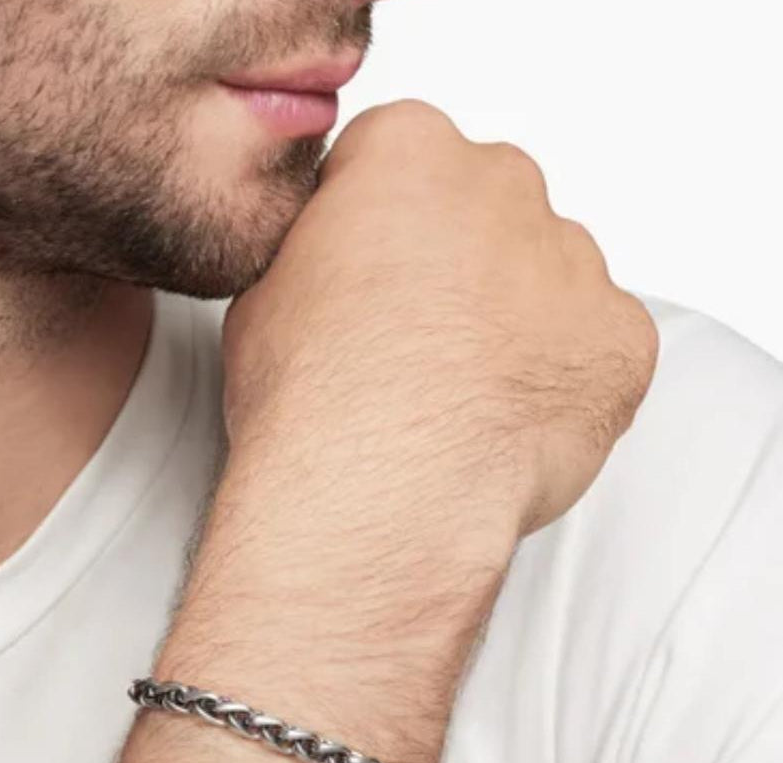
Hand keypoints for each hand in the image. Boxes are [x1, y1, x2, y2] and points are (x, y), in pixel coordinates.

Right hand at [220, 98, 659, 550]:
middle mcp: (502, 186)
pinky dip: (560, 382)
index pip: (396, 162)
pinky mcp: (619, 340)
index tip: (361, 284)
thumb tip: (327, 277)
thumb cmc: (314, 403)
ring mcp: (572, 262)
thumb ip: (315, 259)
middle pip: (485, 209)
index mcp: (408, 154)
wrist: (377, 491)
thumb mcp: (260, 302)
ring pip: (547, 277)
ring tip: (454, 400)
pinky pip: (597, 347)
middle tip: (409, 348)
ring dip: (511, 324)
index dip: (373, 232)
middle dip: (455, 267)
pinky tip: (503, 423)